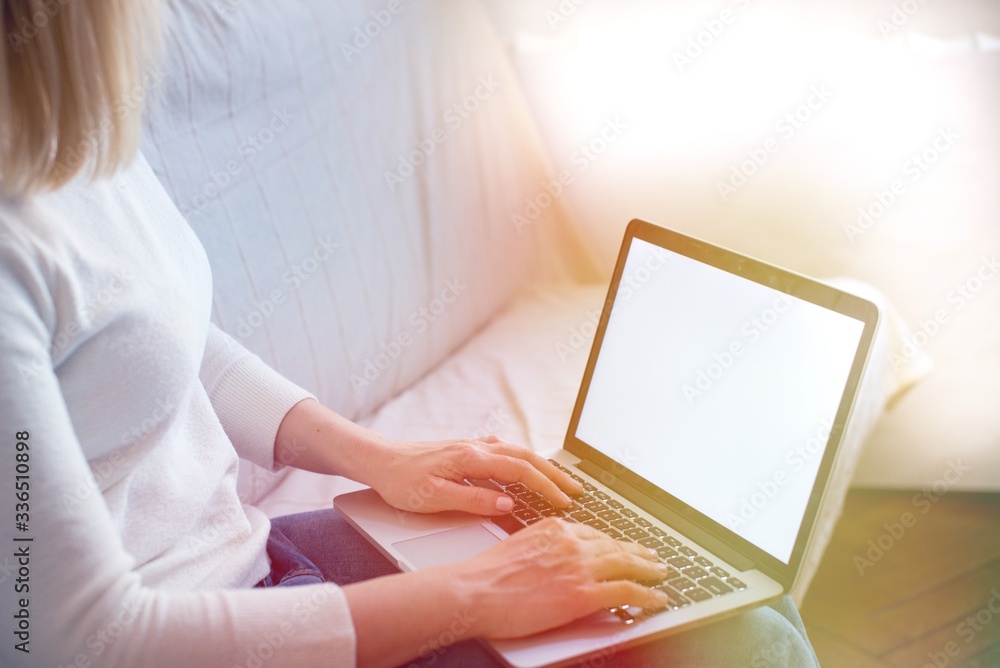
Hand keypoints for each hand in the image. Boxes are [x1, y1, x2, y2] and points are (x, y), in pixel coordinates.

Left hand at [368, 435, 582, 515]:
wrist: (378, 460)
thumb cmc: (401, 481)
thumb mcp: (433, 499)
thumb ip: (473, 500)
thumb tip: (508, 503)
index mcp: (471, 459)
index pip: (520, 471)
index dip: (546, 487)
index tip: (564, 502)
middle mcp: (476, 448)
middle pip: (526, 457)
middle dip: (555, 474)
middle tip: (577, 490)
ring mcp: (472, 446)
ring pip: (517, 452)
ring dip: (542, 465)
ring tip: (561, 480)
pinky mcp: (466, 450)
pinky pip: (504, 451)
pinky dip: (523, 459)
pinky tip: (526, 465)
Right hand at [448, 518, 671, 638]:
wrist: (476, 591)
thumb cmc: (488, 575)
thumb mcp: (521, 546)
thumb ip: (546, 547)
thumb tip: (558, 560)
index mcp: (556, 528)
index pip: (595, 534)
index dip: (614, 543)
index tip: (624, 547)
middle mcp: (572, 542)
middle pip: (616, 546)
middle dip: (638, 553)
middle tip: (654, 558)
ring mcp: (579, 567)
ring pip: (627, 564)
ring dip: (649, 570)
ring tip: (661, 574)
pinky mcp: (583, 594)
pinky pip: (626, 592)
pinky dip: (647, 596)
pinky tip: (657, 599)